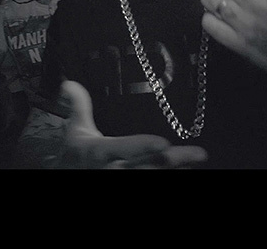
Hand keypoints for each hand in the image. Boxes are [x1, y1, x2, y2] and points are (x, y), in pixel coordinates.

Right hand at [56, 81, 207, 168]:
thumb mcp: (76, 130)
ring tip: (197, 162)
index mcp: (100, 153)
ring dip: (177, 172)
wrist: (67, 174)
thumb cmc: (76, 155)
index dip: (142, 146)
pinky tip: (187, 171)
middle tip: (199, 153)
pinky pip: (153, 181)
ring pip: (153, 177)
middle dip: (173, 161)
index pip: (122, 148)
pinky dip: (171, 175)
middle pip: (147, 166)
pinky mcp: (125, 184)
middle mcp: (112, 170)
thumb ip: (79, 106)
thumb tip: (68, 83)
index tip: (163, 142)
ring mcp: (120, 178)